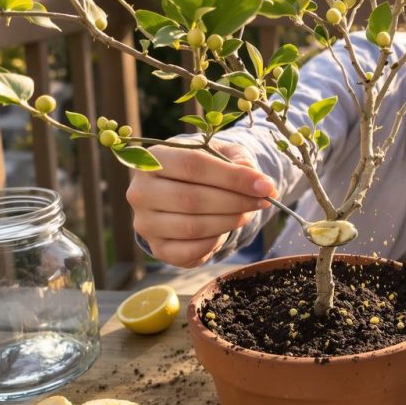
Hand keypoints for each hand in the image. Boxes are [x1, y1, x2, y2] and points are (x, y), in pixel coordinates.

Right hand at [127, 140, 276, 267]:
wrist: (181, 191)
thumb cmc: (204, 168)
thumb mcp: (221, 153)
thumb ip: (240, 162)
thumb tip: (261, 184)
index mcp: (153, 158)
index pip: (193, 164)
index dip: (232, 177)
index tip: (265, 186)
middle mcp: (141, 191)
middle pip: (192, 198)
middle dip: (235, 201)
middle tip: (263, 201)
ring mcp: (145, 222)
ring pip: (193, 227)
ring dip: (229, 221)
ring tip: (248, 213)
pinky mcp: (156, 248)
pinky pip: (190, 251)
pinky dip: (215, 242)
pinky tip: (225, 229)